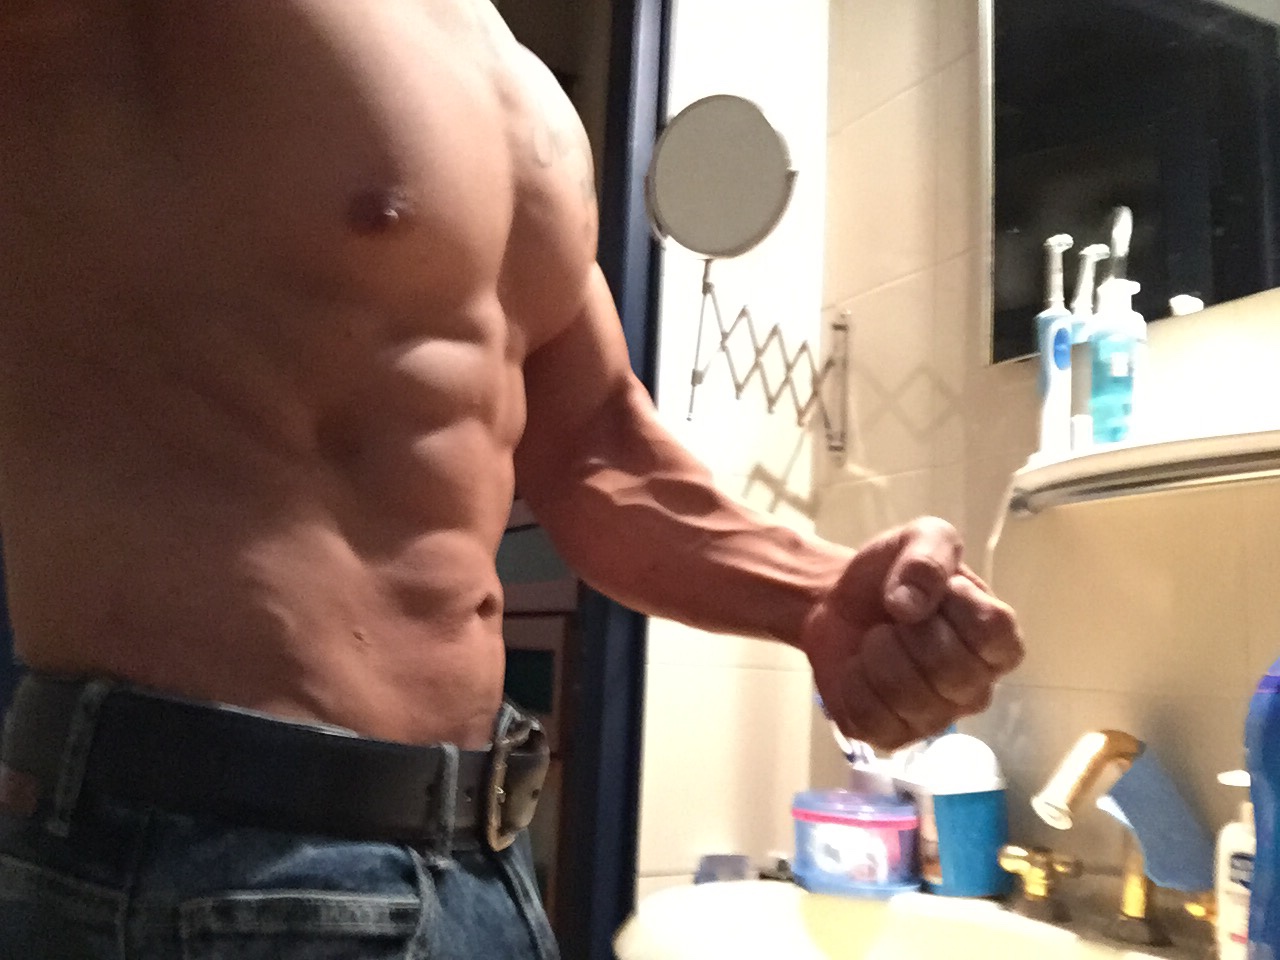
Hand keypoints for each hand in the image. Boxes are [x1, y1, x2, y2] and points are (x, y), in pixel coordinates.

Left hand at [802, 517, 1022, 750]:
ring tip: (875, 641)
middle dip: (908, 632)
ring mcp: (935, 718)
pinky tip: (858, 668)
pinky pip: (870, 719)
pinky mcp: (891, 736)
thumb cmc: (890, 574)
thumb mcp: (918, 538)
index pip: (995, 633)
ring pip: (908, 698)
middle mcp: (974, 688)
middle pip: (951, 670)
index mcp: (995, 641)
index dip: (956, 606)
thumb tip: (911, 605)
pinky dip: (852, 684)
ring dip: (877, 656)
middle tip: (894, 617)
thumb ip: (929, 554)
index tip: (935, 591)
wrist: (834, 601)